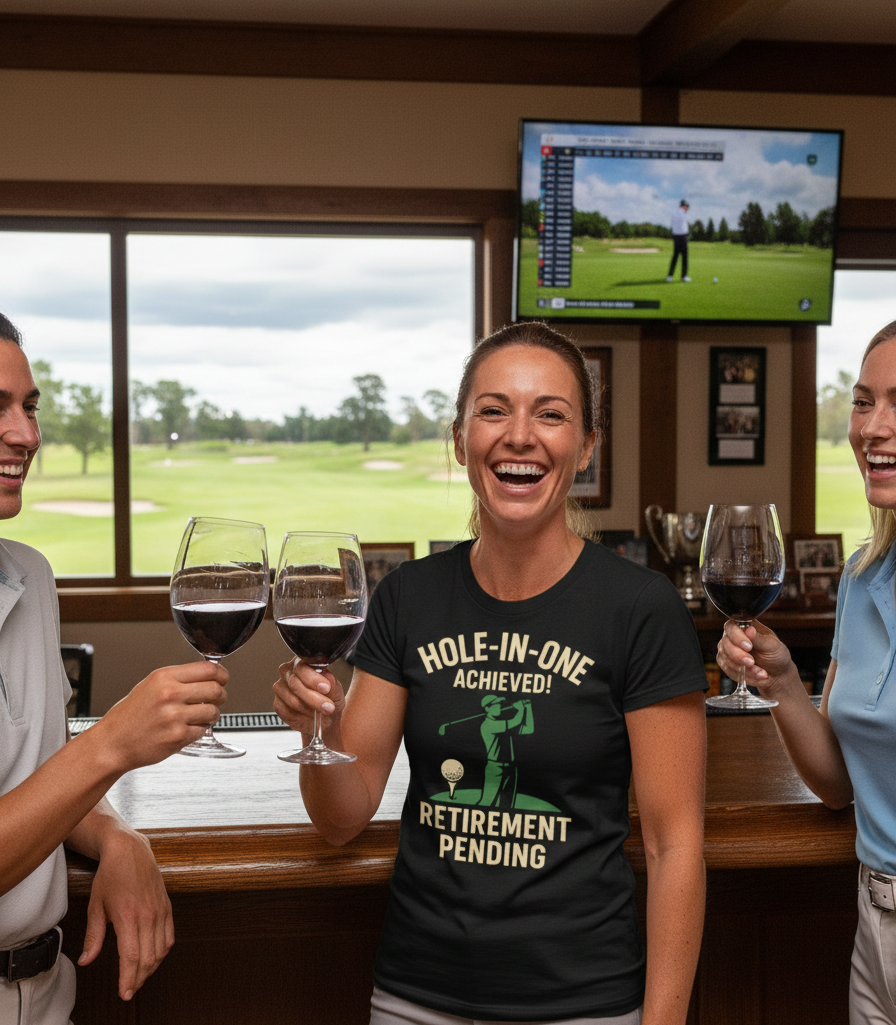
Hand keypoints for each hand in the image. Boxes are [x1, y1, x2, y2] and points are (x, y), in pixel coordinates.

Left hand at [78, 828, 172, 1000]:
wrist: (130, 849)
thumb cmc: (110, 875)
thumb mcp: (95, 905)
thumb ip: (93, 936)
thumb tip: (86, 960)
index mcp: (128, 915)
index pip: (132, 956)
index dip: (128, 979)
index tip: (124, 993)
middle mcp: (148, 914)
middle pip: (149, 957)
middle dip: (139, 978)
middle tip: (128, 989)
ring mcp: (160, 910)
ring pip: (161, 950)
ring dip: (151, 967)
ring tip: (139, 976)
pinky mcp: (167, 906)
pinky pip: (170, 936)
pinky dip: (163, 952)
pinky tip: (154, 957)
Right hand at [91, 662, 228, 770]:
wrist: (112, 743)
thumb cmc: (128, 716)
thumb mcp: (150, 686)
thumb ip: (178, 679)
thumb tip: (207, 675)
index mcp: (164, 677)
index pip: (208, 669)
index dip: (222, 674)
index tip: (223, 679)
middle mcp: (170, 694)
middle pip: (216, 689)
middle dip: (221, 695)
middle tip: (217, 699)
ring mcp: (175, 716)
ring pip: (213, 711)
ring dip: (212, 714)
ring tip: (201, 716)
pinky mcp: (178, 736)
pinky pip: (203, 730)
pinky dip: (201, 730)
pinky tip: (188, 728)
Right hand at [273, 659, 344, 735]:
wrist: (326, 718)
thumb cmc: (330, 699)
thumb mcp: (336, 690)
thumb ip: (331, 682)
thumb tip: (325, 675)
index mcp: (302, 663)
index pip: (302, 666)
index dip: (313, 678)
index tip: (325, 688)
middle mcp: (288, 672)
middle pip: (295, 683)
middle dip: (314, 698)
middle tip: (328, 707)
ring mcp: (280, 688)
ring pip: (292, 700)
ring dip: (309, 708)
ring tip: (321, 712)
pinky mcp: (278, 704)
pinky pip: (287, 711)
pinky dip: (301, 716)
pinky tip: (310, 715)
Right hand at [717, 619, 793, 697]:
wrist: (777, 674)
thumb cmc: (776, 656)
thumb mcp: (772, 646)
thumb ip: (759, 639)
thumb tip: (749, 629)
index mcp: (745, 626)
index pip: (732, 626)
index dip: (737, 636)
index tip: (748, 647)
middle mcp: (733, 636)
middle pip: (725, 642)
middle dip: (738, 655)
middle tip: (751, 662)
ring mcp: (728, 649)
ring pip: (724, 657)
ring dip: (742, 667)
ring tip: (759, 672)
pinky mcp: (726, 663)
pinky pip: (727, 669)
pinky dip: (741, 674)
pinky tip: (755, 674)